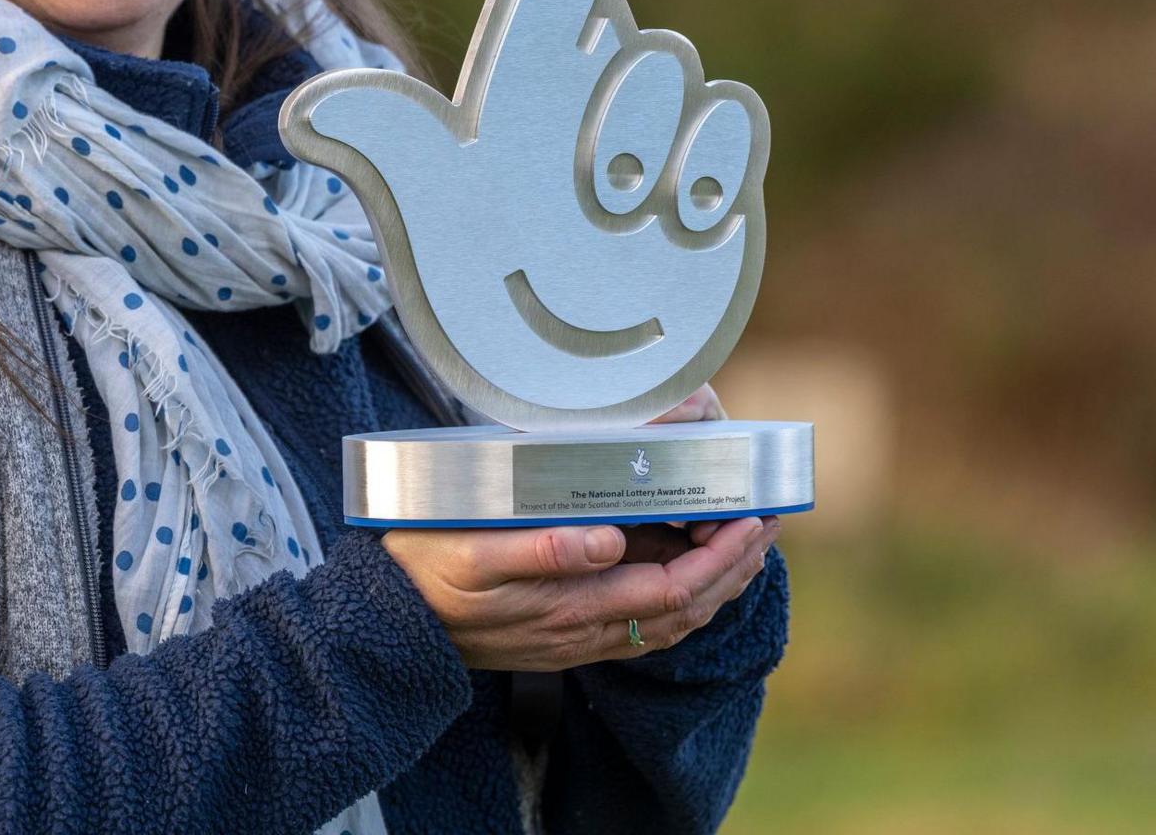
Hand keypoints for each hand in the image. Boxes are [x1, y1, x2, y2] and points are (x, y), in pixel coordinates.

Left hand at [280, 0, 766, 427]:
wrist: (572, 391)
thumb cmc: (492, 295)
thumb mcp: (434, 221)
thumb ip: (390, 148)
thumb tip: (304, 103)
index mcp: (517, 86)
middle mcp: (590, 95)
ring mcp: (658, 138)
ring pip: (670, 66)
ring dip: (636, 126)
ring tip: (602, 200)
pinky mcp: (714, 188)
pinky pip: (729, 130)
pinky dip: (702, 165)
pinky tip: (669, 214)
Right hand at [384, 515, 779, 670]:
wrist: (390, 625)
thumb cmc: (425, 573)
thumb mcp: (472, 551)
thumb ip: (541, 548)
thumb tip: (608, 540)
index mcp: (571, 606)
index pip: (675, 588)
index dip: (721, 556)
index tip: (748, 516)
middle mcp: (585, 631)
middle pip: (688, 608)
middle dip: (735, 564)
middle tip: (766, 518)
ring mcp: (579, 638)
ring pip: (672, 620)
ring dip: (716, 583)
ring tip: (743, 541)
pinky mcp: (568, 635)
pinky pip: (645, 624)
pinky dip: (683, 595)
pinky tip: (687, 569)